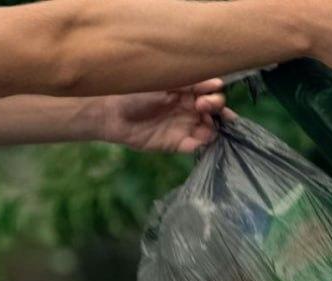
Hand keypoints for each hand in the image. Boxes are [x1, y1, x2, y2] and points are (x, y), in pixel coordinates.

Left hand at [98, 79, 236, 153]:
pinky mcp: (177, 144)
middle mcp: (190, 109)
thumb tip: (219, 83)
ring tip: (205, 126)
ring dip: (214, 129)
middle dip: (217, 110)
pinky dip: (202, 144)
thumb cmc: (136, 92)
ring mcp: (185, 127)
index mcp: (188, 92)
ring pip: (210, 130)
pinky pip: (196, 146)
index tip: (205, 96)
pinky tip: (199, 140)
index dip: (215, 95)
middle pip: (216, 112)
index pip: (213, 94)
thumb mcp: (165, 83)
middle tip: (204, 108)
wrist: (113, 113)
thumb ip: (190, 83)